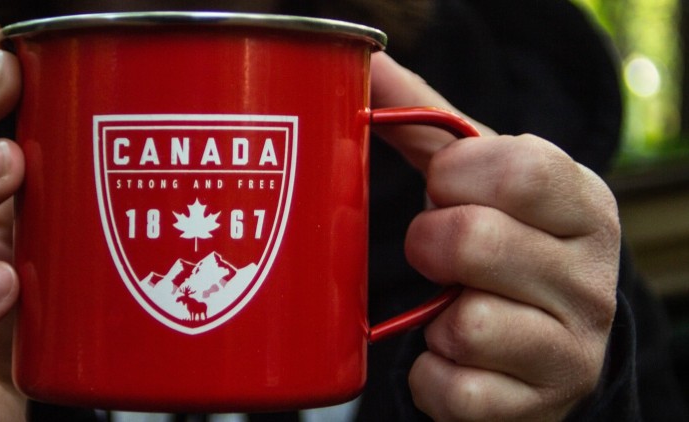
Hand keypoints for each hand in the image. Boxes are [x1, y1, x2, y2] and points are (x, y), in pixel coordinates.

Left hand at [369, 53, 619, 419]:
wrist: (543, 353)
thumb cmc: (501, 248)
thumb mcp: (481, 182)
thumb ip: (429, 122)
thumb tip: (365, 63)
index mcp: (583, 205)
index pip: (519, 168)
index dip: (454, 176)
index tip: (444, 187)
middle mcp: (591, 278)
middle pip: (475, 240)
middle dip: (429, 244)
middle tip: (432, 253)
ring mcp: (572, 350)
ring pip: (469, 324)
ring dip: (434, 318)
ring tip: (448, 310)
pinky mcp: (538, 407)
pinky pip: (454, 390)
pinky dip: (432, 376)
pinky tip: (449, 360)